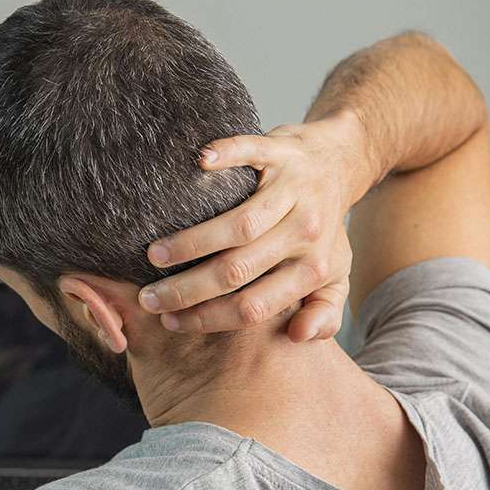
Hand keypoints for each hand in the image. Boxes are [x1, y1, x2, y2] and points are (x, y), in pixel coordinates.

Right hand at [138, 111, 371, 341]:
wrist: (340, 163)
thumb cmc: (323, 227)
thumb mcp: (334, 277)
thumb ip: (324, 313)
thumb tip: (299, 338)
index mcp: (314, 269)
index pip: (254, 306)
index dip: (208, 318)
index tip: (171, 322)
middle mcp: (305, 231)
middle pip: (237, 270)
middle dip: (187, 289)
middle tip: (149, 298)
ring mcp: (293, 189)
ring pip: (240, 224)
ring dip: (191, 242)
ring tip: (153, 255)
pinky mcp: (282, 151)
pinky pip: (252, 152)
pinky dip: (226, 155)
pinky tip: (198, 163)